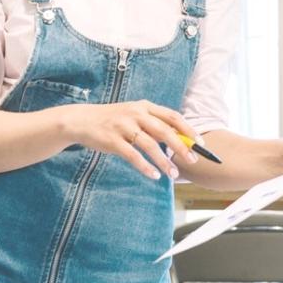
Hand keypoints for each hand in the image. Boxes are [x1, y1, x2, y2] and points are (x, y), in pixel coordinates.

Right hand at [60, 100, 200, 180]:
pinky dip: (145, 166)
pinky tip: (154, 175)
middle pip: (165, 131)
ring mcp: (123, 126)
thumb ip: (154, 124)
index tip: (200, 143)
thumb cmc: (113, 120)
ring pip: (149, 145)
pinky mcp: (112, 140)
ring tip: (173, 174)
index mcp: (144, 107)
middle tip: (192, 160)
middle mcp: (136, 114)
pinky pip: (132, 155)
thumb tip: (179, 141)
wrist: (82, 120)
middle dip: (181, 147)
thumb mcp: (134, 115)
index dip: (188, 130)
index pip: (173, 116)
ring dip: (164, 161)